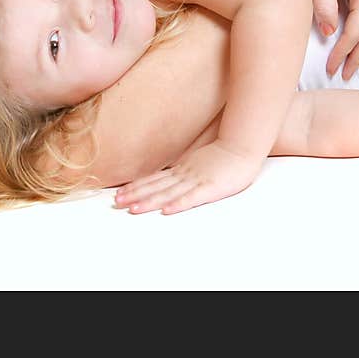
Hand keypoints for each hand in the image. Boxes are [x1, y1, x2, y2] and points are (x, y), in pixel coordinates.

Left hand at [113, 141, 263, 214]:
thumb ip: (183, 169)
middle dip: (135, 195)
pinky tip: (167, 211)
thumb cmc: (222, 156)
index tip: (119, 193)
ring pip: (168, 193)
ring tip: (133, 209)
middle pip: (155, 186)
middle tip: (116, 203)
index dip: (136, 186)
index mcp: (181, 169)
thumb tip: (169, 176)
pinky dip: (179, 204)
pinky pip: (192, 198)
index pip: (154, 179)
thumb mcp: (197, 161)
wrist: (242, 146)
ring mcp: (196, 180)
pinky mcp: (210, 188)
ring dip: (149, 202)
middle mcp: (184, 174)